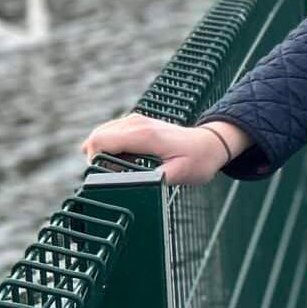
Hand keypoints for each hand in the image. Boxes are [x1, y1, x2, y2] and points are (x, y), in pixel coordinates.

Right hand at [80, 112, 236, 186]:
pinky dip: (110, 148)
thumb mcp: (178, 175)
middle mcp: (137, 123)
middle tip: (113, 176)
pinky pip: (111, 133)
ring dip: (103, 153)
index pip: (100, 141)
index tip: (106, 178)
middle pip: (96, 137)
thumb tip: (129, 187)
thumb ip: (152, 181)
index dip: (95, 162)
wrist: (211, 143)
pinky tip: (124, 161)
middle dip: (97, 159)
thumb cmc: (198, 160)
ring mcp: (136, 120)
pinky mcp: (137, 122)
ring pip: (102, 134)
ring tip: (121, 170)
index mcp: (144, 135)